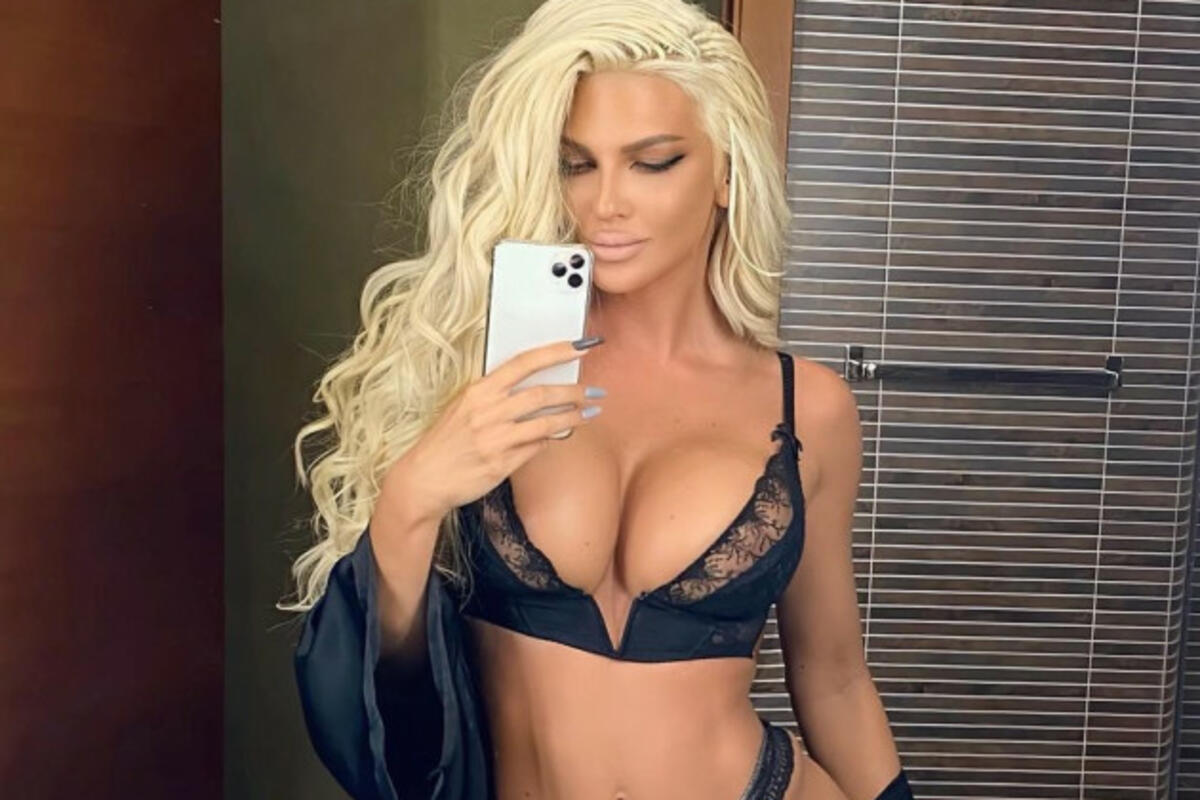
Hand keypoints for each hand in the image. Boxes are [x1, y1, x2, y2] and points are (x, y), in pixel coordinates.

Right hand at [381, 337, 604, 517]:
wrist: (423, 480)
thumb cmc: (445, 442)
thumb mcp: (464, 408)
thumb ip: (495, 397)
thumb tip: (534, 389)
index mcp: (478, 391)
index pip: (523, 363)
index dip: (556, 352)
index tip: (582, 346)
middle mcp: (487, 412)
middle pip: (541, 394)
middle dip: (574, 391)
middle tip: (595, 391)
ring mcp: (495, 439)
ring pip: (545, 423)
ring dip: (572, 417)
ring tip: (589, 413)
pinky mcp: (501, 464)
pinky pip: (536, 448)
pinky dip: (550, 440)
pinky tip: (558, 436)